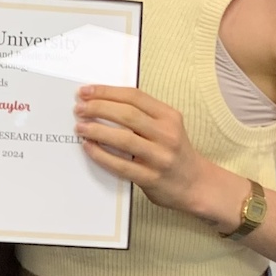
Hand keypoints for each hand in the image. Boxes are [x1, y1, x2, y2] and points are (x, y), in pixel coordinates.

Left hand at [74, 86, 212, 215]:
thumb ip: (141, 113)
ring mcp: (160, 157)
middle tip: (78, 108)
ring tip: (80, 127)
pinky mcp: (151, 179)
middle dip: (98, 108)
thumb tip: (101, 101)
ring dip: (97, 130)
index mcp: (169, 116)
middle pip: (127, 115)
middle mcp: (167, 134)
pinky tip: (88, 147)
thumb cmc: (174, 151)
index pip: (134, 97)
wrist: (197, 184)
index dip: (107, 92)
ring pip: (124, 139)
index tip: (85, 91)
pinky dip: (101, 155)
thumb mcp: (166, 125)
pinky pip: (121, 166)